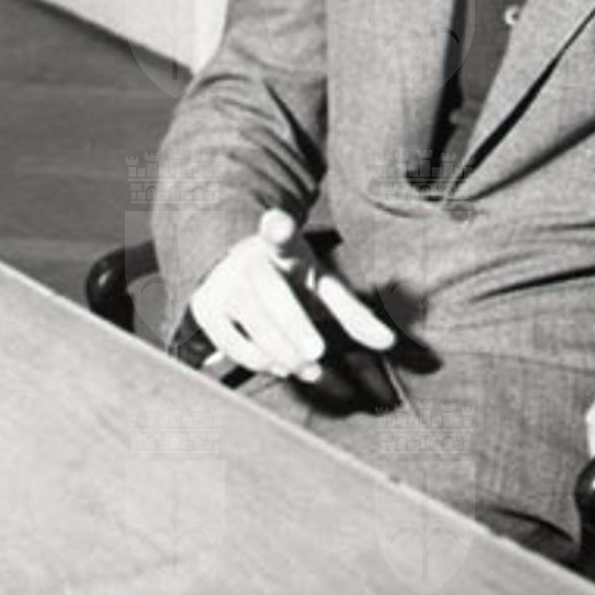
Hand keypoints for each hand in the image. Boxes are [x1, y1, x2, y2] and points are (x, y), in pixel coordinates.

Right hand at [187, 209, 395, 382]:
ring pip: (252, 325)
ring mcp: (223, 285)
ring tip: (311, 371)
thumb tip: (389, 342)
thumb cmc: (291, 280)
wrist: (238, 271)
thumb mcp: (323, 287)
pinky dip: (259, 362)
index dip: (277, 229)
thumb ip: (354, 313)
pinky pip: (232, 345)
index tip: (277, 223)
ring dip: (284, 355)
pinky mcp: (205, 309)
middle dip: (293, 326)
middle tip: (317, 355)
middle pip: (270, 294)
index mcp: (282, 247)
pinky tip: (281, 367)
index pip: (279, 234)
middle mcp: (248, 261)